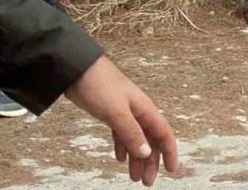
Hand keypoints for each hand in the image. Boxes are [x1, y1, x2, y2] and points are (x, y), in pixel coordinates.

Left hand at [64, 57, 179, 185]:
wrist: (77, 69)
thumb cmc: (100, 86)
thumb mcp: (117, 113)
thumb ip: (132, 133)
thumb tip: (146, 153)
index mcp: (145, 110)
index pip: (163, 134)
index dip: (169, 152)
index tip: (171, 170)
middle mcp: (138, 112)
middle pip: (150, 141)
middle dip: (150, 162)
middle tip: (146, 181)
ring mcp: (124, 112)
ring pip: (136, 139)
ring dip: (136, 158)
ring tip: (133, 176)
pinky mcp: (110, 113)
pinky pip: (121, 134)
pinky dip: (122, 147)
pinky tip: (120, 158)